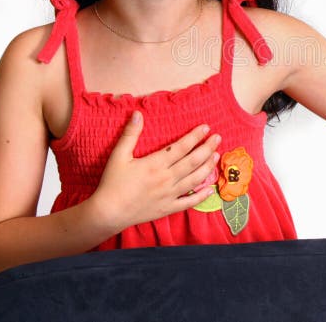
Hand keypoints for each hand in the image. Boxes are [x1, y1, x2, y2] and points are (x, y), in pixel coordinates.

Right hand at [91, 110, 221, 232]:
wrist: (108, 212)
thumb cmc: (112, 183)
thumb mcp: (118, 155)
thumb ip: (130, 134)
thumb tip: (138, 114)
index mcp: (155, 164)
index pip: (181, 147)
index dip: (195, 136)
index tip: (206, 127)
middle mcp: (166, 178)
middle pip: (192, 161)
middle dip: (207, 148)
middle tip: (218, 138)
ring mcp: (169, 195)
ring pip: (194, 179)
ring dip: (207, 167)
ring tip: (217, 156)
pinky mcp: (168, 208)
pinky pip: (189, 202)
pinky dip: (201, 196)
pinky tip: (211, 190)